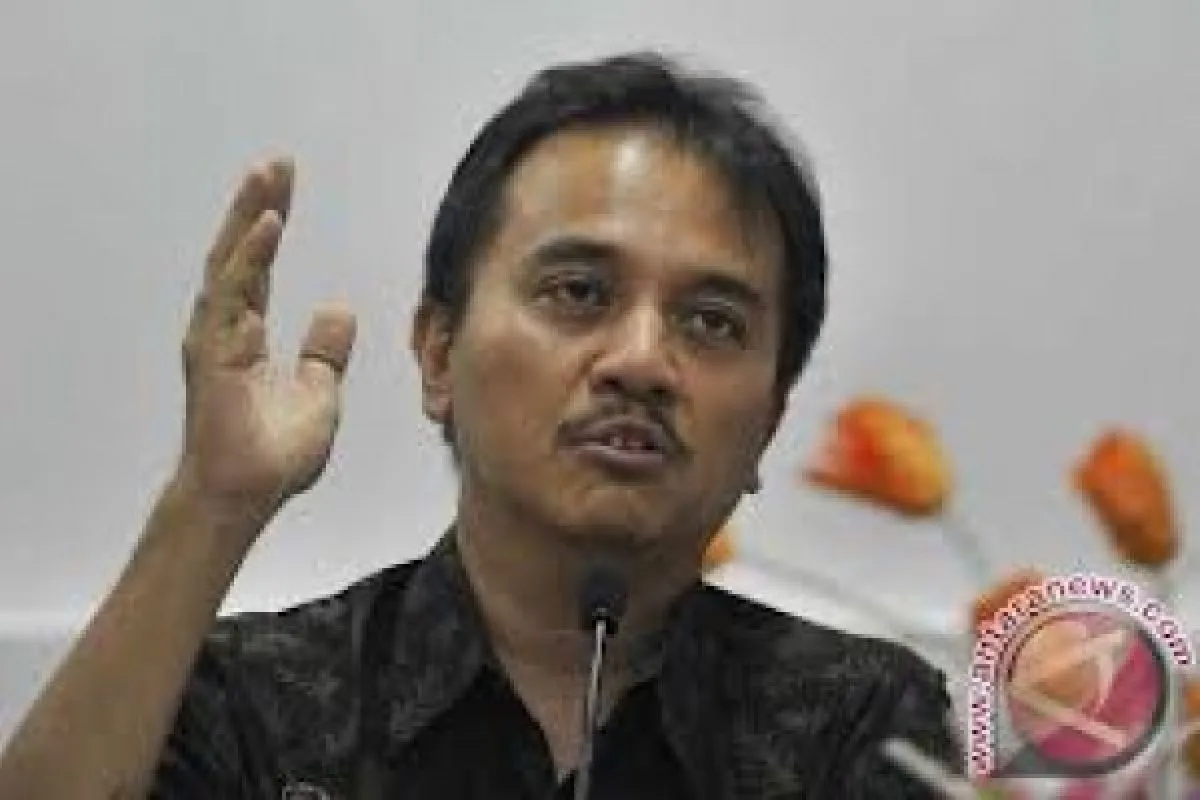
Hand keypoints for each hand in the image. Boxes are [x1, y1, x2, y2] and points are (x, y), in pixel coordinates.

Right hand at [175, 158, 355, 526]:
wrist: (247, 495)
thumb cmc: (274, 455)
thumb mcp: (318, 393)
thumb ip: (325, 351)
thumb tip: (338, 309)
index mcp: (245, 334)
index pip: (256, 266)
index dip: (268, 224)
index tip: (283, 185)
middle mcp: (224, 330)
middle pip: (239, 255)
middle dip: (254, 206)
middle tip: (274, 165)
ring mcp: (215, 340)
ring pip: (230, 266)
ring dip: (248, 219)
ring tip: (267, 179)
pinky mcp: (215, 355)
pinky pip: (234, 296)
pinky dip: (250, 259)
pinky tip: (267, 227)